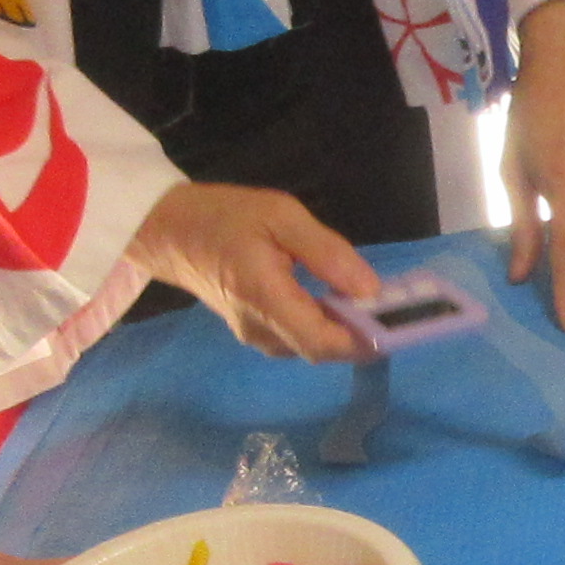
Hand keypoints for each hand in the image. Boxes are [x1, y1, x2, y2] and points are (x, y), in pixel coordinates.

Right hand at [138, 178, 382, 360]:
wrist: (168, 231)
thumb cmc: (224, 216)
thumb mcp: (280, 216)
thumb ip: (326, 253)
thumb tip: (370, 289)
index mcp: (266, 298)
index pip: (322, 342)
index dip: (364, 340)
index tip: (396, 322)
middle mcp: (260, 328)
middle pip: (322, 349)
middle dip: (362, 333)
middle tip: (395, 307)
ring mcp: (255, 335)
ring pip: (312, 345)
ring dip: (345, 330)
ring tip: (373, 301)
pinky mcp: (254, 331)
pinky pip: (298, 337)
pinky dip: (325, 325)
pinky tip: (340, 301)